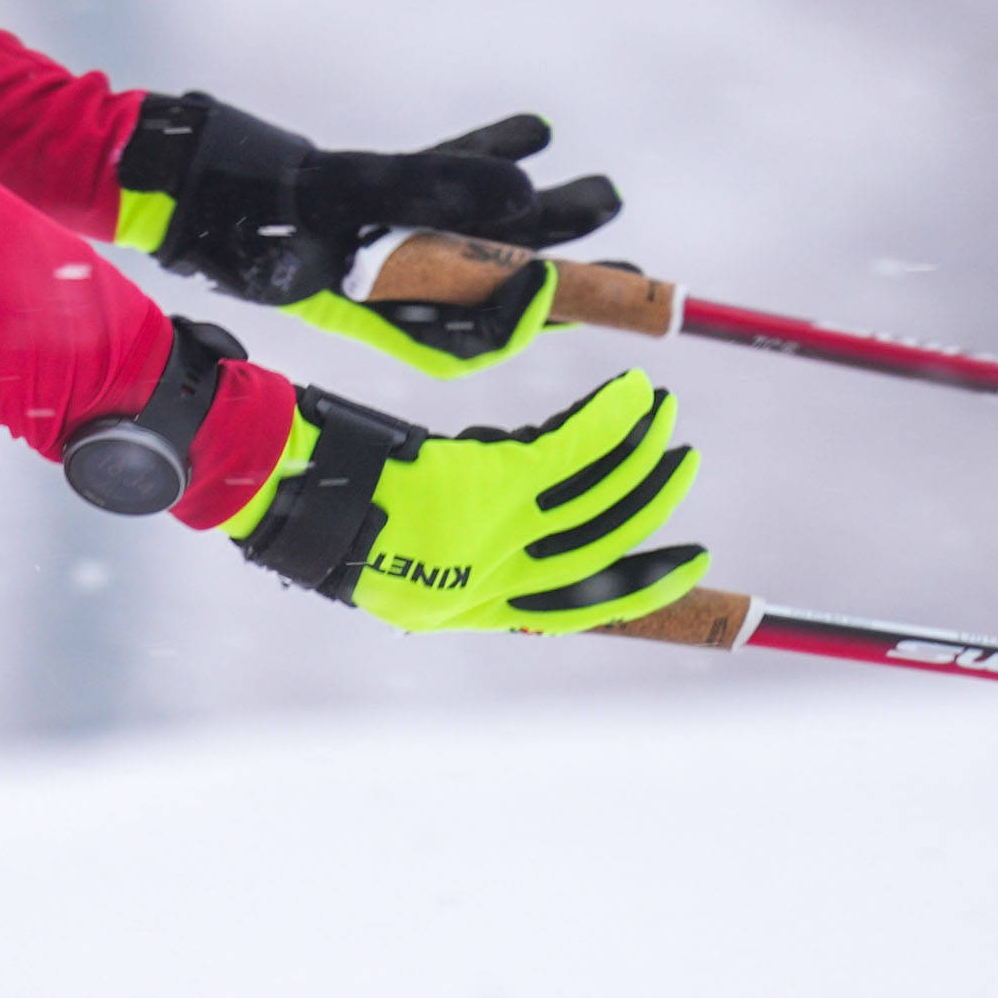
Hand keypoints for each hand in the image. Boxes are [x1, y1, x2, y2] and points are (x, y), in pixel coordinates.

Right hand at [119, 90, 620, 375]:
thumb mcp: (338, 197)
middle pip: (492, 288)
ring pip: (477, 231)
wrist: (174, 178)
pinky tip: (538, 129)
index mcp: (373, 311)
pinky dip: (484, 153)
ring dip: (542, 215)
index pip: (465, 336)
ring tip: (608, 196)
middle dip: (565, 275)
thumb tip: (524, 189)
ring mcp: (374, 236)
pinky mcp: (361, 190)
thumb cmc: (238, 206)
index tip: (565, 286)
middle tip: (641, 273)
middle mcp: (383, 281)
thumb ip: (428, 190)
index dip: (523, 320)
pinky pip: (438, 176)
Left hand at [224, 369, 710, 633]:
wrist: (308, 506)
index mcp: (481, 607)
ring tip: (664, 415)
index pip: (584, 606)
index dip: (643, 586)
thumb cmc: (344, 528)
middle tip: (685, 464)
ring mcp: (499, 529)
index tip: (689, 562)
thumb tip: (508, 557)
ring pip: (597, 490)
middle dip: (653, 502)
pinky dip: (608, 418)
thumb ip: (464, 569)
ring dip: (641, 449)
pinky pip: (571, 449)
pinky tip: (633, 391)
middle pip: (604, 542)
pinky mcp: (490, 483)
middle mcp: (500, 576)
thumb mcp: (405, 575)